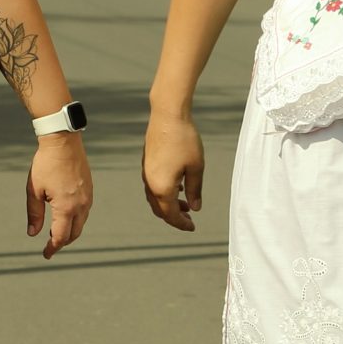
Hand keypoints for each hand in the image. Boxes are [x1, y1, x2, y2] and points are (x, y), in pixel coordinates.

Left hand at [27, 134, 92, 259]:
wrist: (63, 141)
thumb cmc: (45, 164)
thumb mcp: (34, 190)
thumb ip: (34, 214)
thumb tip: (33, 234)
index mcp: (66, 207)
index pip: (61, 236)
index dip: (52, 248)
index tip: (45, 255)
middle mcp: (81, 205)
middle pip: (74, 234)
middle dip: (62, 242)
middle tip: (49, 246)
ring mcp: (88, 197)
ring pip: (81, 223)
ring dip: (70, 231)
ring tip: (56, 232)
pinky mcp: (89, 190)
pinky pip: (84, 212)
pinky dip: (76, 219)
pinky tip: (65, 217)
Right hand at [140, 112, 202, 231]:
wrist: (168, 116)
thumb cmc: (184, 140)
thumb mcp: (196, 168)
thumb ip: (195, 191)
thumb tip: (195, 208)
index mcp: (162, 187)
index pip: (171, 215)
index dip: (182, 224)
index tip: (193, 227)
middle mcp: (150, 183)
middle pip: (160, 209)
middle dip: (175, 217)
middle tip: (190, 219)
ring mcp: (146, 173)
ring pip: (155, 198)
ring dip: (169, 204)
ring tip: (186, 204)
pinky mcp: (146, 164)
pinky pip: (153, 186)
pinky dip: (164, 192)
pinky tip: (178, 186)